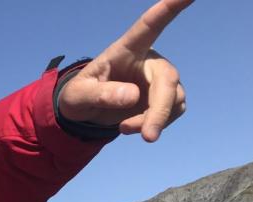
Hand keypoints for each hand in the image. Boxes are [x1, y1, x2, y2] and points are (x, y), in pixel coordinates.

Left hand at [57, 0, 191, 141]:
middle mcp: (149, 60)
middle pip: (168, 79)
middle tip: (148, 137)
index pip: (149, 25)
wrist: (84, 112)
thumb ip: (100, 94)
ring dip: (153, 120)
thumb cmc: (79, 95)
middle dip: (159, 109)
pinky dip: (154, 124)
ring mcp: (160, 80)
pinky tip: (133, 127)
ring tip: (124, 128)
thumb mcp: (78, 96)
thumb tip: (133, 96)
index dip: (169, 8)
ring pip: (174, 99)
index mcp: (126, 48)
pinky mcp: (165, 98)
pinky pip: (171, 113)